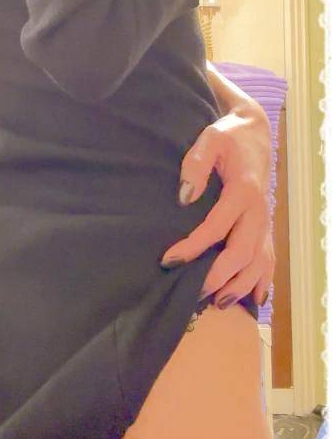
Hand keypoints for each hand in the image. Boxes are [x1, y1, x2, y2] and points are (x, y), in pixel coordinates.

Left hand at [160, 106, 274, 308]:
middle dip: (218, 276)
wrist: (253, 135)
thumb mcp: (209, 139)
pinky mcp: (266, 228)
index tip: (168, 260)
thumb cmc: (228, 138)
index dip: (193, 247)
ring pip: (258, 262)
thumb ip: (196, 164)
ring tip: (218, 303)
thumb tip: (184, 198)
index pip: (217, 227)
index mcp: (244, 191)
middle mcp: (259, 211)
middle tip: (193, 293)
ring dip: (241, 286)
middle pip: (242, 252)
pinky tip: (254, 300)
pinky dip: (263, 281)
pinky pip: (269, 260)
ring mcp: (265, 222)